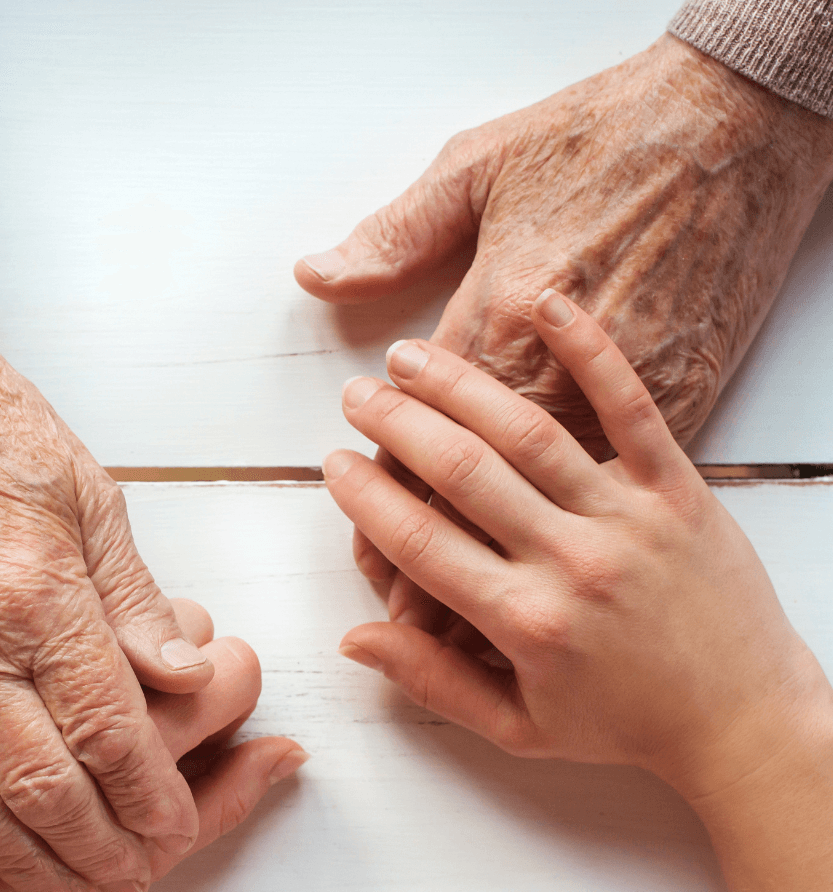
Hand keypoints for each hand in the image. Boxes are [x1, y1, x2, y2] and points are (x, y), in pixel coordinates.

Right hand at [0, 274, 221, 891]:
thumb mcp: (91, 496)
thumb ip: (136, 599)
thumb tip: (188, 674)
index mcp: (37, 592)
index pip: (108, 723)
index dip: (148, 790)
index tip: (177, 828)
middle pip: (42, 778)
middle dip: (98, 844)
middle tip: (135, 880)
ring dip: (19, 861)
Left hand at [296, 33, 832, 596]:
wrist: (740, 128)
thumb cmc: (605, 138)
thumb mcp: (482, 161)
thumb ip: (397, 231)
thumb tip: (316, 272)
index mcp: (495, 324)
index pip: (413, 441)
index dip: (376, 495)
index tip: (354, 527)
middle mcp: (552, 389)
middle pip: (452, 491)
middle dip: (403, 541)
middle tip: (374, 574)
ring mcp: (619, 422)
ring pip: (519, 519)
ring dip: (468, 564)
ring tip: (426, 597)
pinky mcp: (680, 436)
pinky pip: (594, 525)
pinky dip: (558, 548)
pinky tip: (533, 571)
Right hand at [323, 291, 830, 798]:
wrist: (743, 720)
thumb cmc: (624, 725)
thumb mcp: (519, 726)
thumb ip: (433, 681)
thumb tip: (354, 640)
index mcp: (526, 622)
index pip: (421, 543)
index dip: (368, 497)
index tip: (336, 463)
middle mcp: (571, 561)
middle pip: (462, 472)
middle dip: (398, 425)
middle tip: (357, 395)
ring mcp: (628, 517)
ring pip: (528, 434)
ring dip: (459, 386)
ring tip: (409, 356)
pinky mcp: (679, 490)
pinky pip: (631, 409)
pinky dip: (591, 351)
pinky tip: (547, 304)